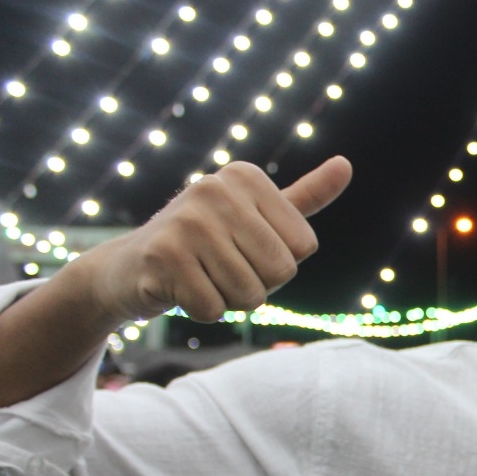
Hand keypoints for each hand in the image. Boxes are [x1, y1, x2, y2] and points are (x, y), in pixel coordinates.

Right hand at [73, 157, 352, 324]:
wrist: (130, 265)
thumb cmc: (206, 243)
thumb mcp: (258, 215)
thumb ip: (305, 197)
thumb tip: (346, 165)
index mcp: (246, 178)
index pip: (303, 247)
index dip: (279, 262)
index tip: (244, 248)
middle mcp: (215, 189)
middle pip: (281, 272)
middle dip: (257, 284)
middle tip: (222, 268)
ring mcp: (186, 221)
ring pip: (250, 295)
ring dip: (229, 299)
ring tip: (202, 276)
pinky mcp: (163, 257)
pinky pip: (214, 309)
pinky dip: (202, 310)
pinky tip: (180, 288)